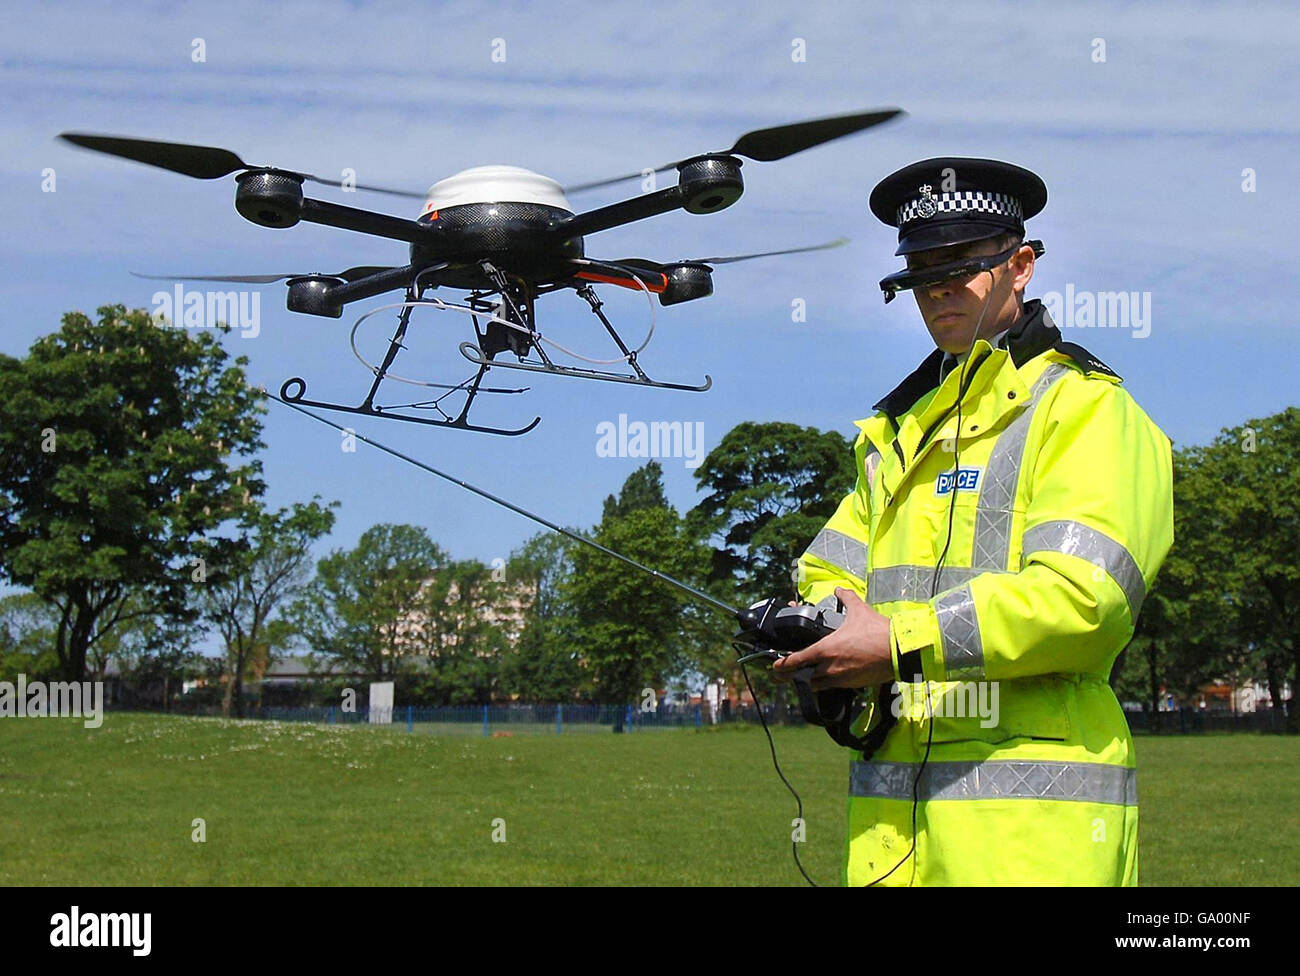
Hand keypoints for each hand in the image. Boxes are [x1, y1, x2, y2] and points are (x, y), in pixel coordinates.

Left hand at [772, 587, 894, 690]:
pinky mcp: (853, 685)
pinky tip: (829, 678)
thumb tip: (840, 588)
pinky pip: (835, 687)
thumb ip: (846, 598)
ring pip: (818, 684)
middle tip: (786, 675)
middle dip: (794, 677)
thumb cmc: (878, 631)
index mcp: (826, 649)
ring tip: (806, 677)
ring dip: (811, 681)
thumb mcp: (859, 610)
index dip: (783, 665)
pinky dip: (829, 683)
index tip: (775, 667)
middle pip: (804, 677)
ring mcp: (841, 678)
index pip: (797, 660)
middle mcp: (830, 666)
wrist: (899, 651)